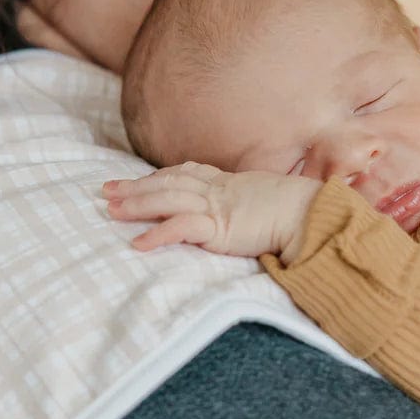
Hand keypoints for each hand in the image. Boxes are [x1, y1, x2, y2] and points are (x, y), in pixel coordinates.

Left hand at [102, 162, 319, 257]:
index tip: (135, 180)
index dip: (157, 177)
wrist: (313, 214)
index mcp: (229, 183)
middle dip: (134, 187)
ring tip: (111, 211)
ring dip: (137, 205)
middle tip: (106, 190)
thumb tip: (254, 211)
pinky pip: (182, 228)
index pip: (185, 174)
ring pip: (168, 200)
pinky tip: (137, 244)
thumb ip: (253, 204)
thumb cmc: (299, 209)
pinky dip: (158, 235)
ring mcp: (218, 206)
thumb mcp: (269, 200)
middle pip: (168, 183)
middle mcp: (219, 190)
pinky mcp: (220, 227)